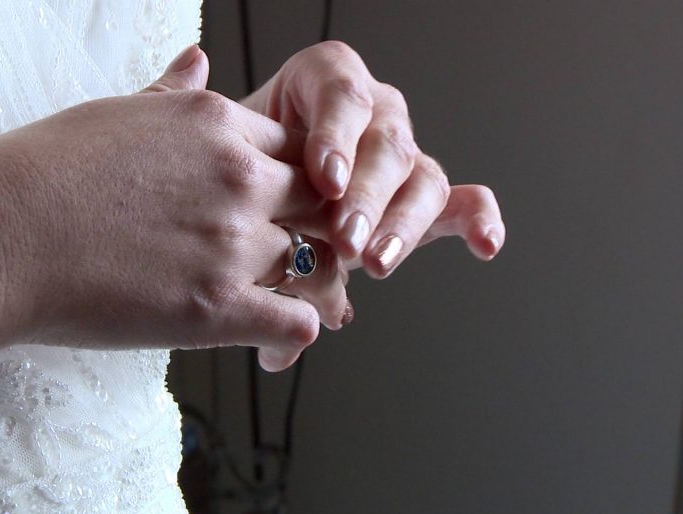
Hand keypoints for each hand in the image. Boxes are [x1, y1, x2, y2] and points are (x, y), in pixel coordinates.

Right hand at [0, 47, 345, 370]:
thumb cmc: (40, 172)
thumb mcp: (113, 112)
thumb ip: (171, 92)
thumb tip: (199, 60)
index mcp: (216, 123)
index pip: (294, 147)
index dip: (287, 179)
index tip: (273, 204)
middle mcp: (240, 177)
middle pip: (318, 200)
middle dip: (311, 226)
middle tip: (296, 253)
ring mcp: (234, 243)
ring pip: (312, 260)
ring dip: (304, 282)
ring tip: (282, 301)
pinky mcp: (218, 307)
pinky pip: (296, 320)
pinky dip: (294, 330)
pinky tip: (273, 338)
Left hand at [242, 41, 505, 277]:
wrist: (254, 198)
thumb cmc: (237, 172)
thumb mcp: (225, 159)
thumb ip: (229, 166)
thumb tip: (197, 94)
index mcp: (322, 83)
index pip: (341, 93)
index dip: (336, 134)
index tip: (323, 178)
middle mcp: (371, 114)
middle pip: (385, 141)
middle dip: (366, 194)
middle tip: (343, 237)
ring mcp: (402, 155)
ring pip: (421, 177)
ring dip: (402, 222)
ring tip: (376, 261)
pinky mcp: (423, 196)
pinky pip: (462, 200)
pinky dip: (477, 218)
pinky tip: (485, 243)